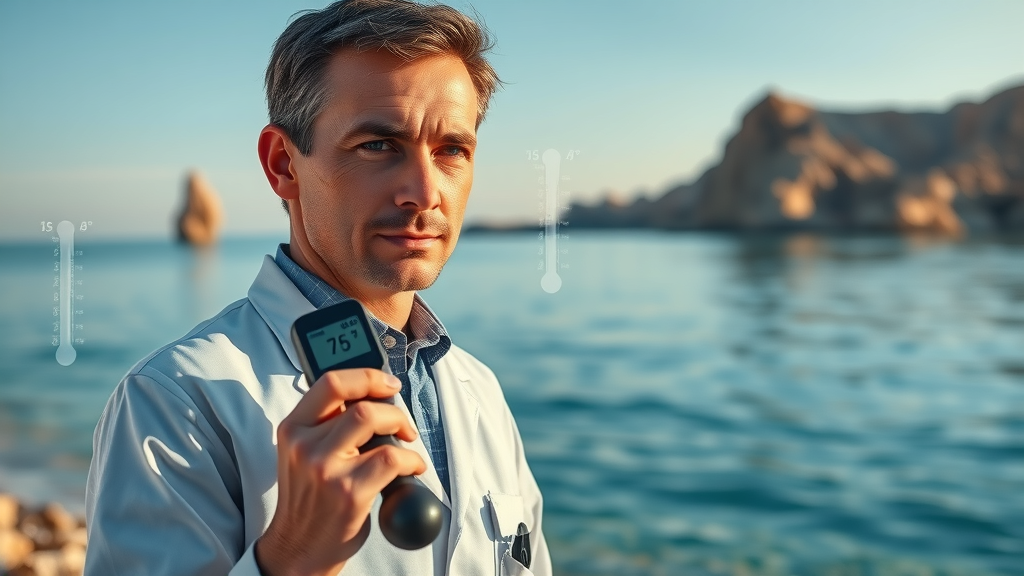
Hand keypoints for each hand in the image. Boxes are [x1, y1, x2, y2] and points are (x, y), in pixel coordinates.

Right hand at [255, 369, 424, 575]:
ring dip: (402, 426)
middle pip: (358, 402)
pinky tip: (412, 468)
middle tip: (402, 422)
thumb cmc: (310, 499)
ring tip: (407, 442)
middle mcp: (304, 445)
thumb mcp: (304, 453)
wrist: (297, 548)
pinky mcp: (349, 492)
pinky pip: (392, 458)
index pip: (330, 383)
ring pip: (374, 420)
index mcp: (293, 428)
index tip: (388, 383)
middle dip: (392, 407)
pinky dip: (412, 460)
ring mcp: (326, 468)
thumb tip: (372, 395)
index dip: (367, 376)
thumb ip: (328, 424)